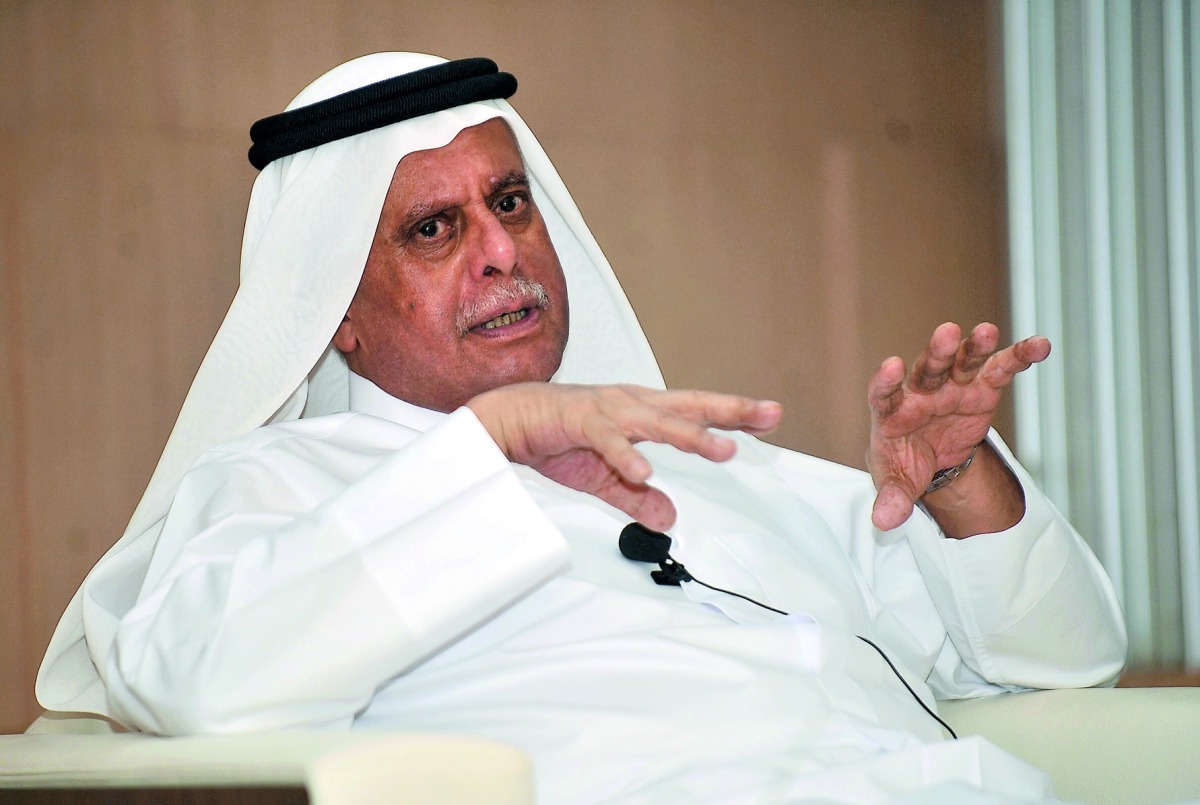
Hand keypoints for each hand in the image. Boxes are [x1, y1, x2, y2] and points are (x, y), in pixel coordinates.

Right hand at [467, 383, 781, 530]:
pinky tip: (646, 472)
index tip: (772, 416)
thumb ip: (638, 497)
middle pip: (690, 405)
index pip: (695, 411)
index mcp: (641, 412)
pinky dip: (627, 456)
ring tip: (723, 450)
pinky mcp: (579, 419)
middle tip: (769, 414)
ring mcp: (608, 409)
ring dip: (692, 435)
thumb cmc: (556, 437)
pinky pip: (608, 440)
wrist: (505, 420)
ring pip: (658, 421)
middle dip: (731, 409)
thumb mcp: (605, 477)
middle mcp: (632, 404)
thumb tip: (669, 519)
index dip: (733, 412)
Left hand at [866, 322, 1049, 531]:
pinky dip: (1019, 356)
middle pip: (927, 369)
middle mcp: (921, 392)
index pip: (884, 393)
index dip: (886, 380)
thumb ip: (892, 498)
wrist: (928, 457)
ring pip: (962, 362)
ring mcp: (952, 387)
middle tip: (947, 333)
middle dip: (937, 353)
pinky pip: (1001, 369)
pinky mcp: (982, 389)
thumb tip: (885, 521)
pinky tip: (1040, 345)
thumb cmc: (904, 462)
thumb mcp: (896, 483)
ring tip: (988, 332)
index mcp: (892, 412)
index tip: (891, 367)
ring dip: (975, 347)